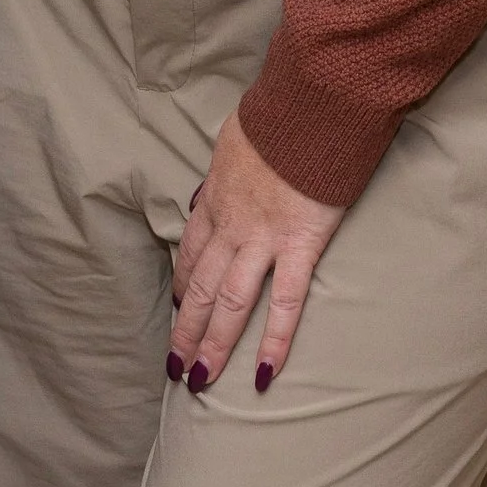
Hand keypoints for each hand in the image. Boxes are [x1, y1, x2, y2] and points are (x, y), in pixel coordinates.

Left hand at [168, 111, 347, 396]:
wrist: (310, 106)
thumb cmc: (280, 116)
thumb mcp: (235, 138)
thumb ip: (227, 166)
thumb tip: (219, 182)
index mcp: (216, 197)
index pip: (191, 250)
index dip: (183, 283)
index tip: (180, 307)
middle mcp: (231, 224)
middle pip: (201, 285)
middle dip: (187, 328)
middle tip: (176, 364)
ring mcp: (263, 238)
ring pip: (230, 302)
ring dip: (213, 344)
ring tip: (201, 380)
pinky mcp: (300, 245)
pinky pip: (285, 302)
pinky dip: (273, 341)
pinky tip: (263, 373)